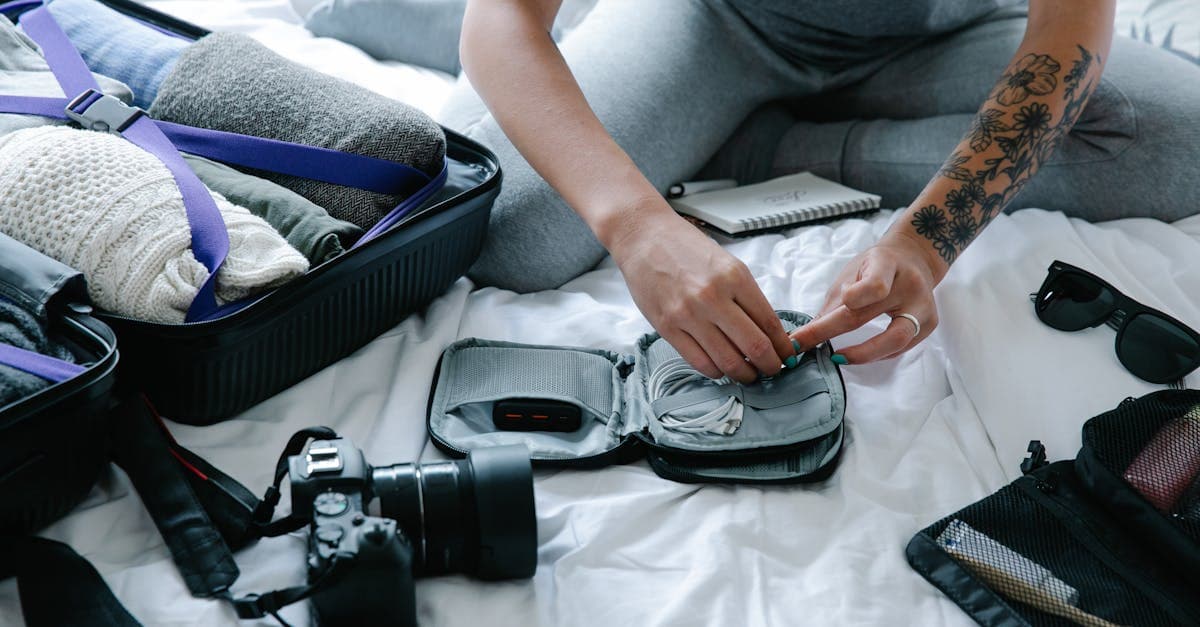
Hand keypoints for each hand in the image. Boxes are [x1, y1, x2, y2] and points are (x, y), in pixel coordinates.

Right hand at [609, 210, 794, 382]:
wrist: (644, 237)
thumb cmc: (686, 248)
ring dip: (744, 374)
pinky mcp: (667, 327)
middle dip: (770, 366)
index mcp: (735, 277)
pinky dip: (716, 371)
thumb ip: (747, 296)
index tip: (786, 355)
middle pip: (755, 347)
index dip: (784, 347)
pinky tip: (720, 367)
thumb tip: (768, 333)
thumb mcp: (727, 264)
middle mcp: (713, 297)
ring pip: (728, 361)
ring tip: (747, 373)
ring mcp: (688, 314)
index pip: (770, 323)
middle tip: (771, 370)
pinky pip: (699, 362)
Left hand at [789, 230, 946, 363]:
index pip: (872, 286)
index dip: (847, 302)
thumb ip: (834, 303)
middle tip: (802, 346)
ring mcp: (924, 307)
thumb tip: (807, 336)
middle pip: (869, 316)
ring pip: (894, 341)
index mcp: (887, 264)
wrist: (915, 258)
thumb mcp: (853, 272)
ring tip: (836, 357)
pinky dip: (876, 354)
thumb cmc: (877, 266)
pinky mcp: (929, 325)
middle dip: (830, 333)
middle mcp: (911, 286)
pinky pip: (900, 348)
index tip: (813, 322)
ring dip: (861, 354)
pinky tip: (858, 355)